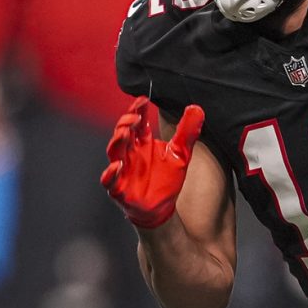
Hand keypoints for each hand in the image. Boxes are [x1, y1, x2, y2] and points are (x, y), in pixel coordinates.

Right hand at [102, 96, 201, 228]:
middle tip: (135, 116)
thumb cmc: (167, 178)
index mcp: (142, 142)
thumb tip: (197, 108)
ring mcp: (122, 169)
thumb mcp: (181, 153)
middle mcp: (129, 152)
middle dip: (126, 123)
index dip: (138, 110)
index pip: (137, 121)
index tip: (144, 99)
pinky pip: (110, 180)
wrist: (162, 207)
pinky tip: (117, 166)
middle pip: (122, 133)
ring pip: (114, 152)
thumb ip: (187, 132)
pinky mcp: (118, 188)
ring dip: (117, 141)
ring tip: (125, 133)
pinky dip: (111, 173)